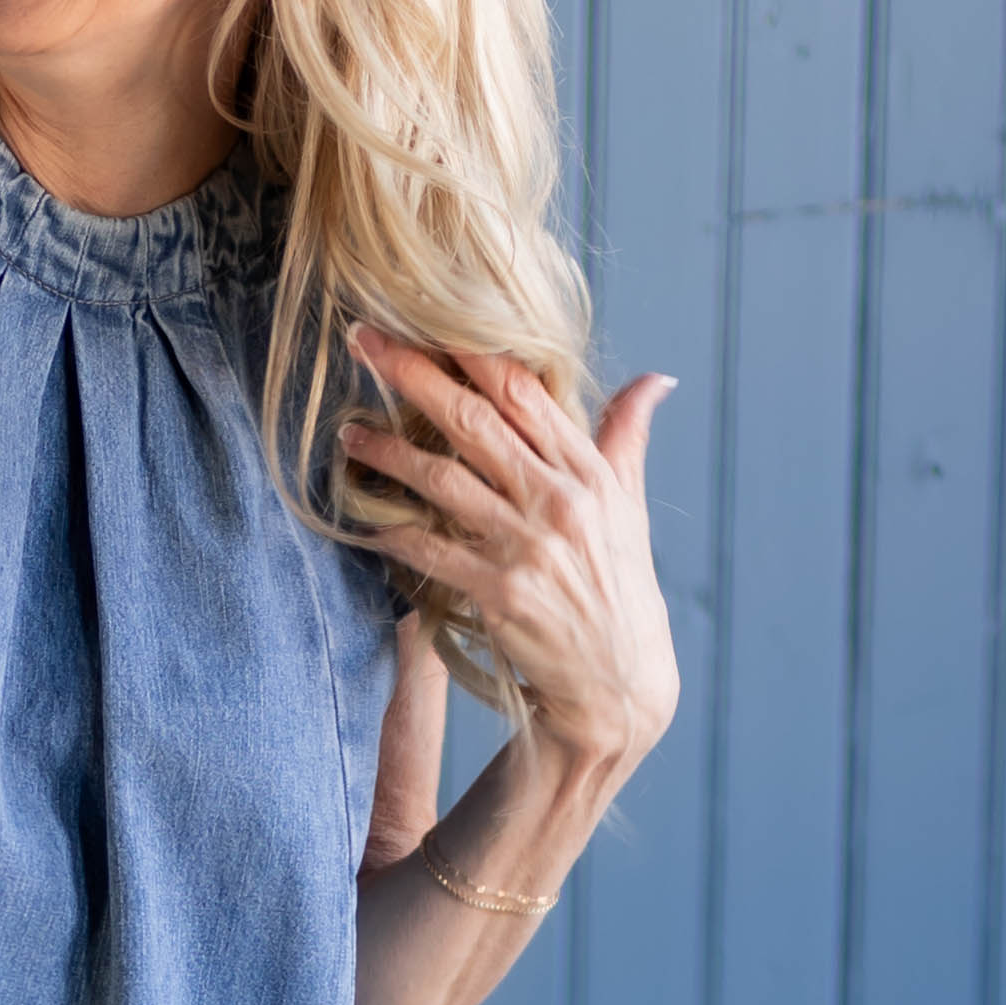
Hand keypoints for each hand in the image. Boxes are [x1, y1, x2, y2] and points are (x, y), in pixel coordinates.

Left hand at [341, 332, 679, 794]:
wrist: (617, 686)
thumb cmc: (619, 590)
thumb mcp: (630, 509)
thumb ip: (628, 438)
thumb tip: (656, 379)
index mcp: (589, 472)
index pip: (523, 391)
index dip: (468, 349)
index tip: (422, 318)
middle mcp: (560, 501)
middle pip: (474, 420)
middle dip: (412, 374)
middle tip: (361, 342)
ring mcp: (528, 548)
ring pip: (444, 480)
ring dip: (388, 451)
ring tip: (348, 433)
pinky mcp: (499, 594)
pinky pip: (432, 551)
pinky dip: (393, 532)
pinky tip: (360, 516)